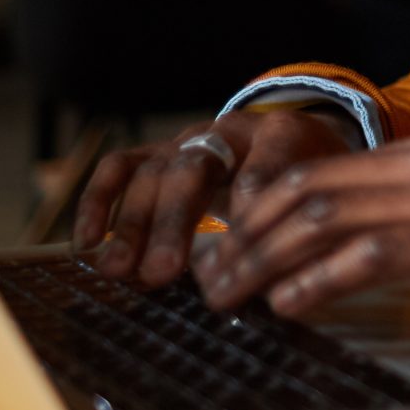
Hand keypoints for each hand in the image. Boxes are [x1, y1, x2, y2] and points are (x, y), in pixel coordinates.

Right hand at [74, 110, 354, 287]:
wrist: (294, 145)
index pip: (268, 162)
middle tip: (163, 273)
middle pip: (196, 168)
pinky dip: (99, 201)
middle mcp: (229, 131)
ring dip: (134, 223)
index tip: (246, 235)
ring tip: (121, 272)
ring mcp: (188, 140)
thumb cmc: (307, 180)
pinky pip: (121, 168)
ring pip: (154, 171)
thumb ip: (304, 222)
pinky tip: (87, 242)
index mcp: (284, 134)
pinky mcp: (158, 153)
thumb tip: (271, 278)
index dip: (255, 196)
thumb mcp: (323, 193)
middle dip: (176, 221)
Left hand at [195, 134, 409, 340]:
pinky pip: (372, 254)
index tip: (221, 252)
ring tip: (230, 298)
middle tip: (209, 282)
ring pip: (325, 219)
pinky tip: (291, 304)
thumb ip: (402, 226)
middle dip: (242, 239)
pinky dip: (319, 280)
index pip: (312, 172)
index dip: (253, 212)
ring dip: (263, 262)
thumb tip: (325, 259)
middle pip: (305, 191)